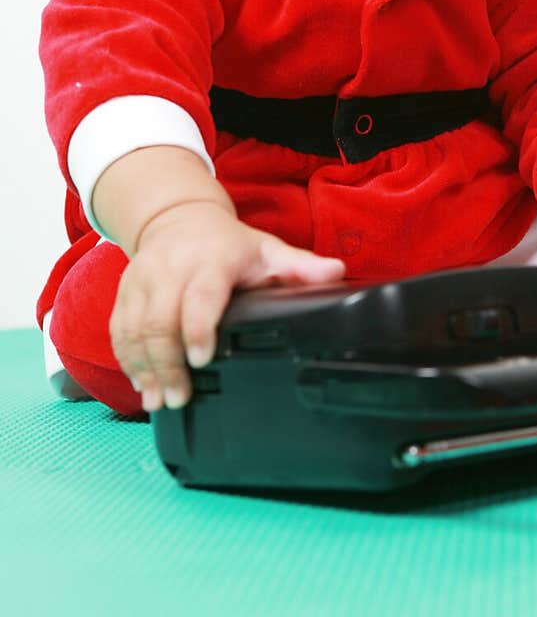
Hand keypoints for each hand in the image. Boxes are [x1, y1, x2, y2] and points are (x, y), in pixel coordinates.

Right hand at [109, 201, 344, 411]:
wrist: (178, 217)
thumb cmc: (228, 243)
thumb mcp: (267, 249)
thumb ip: (301, 266)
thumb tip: (337, 272)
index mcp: (211, 258)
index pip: (200, 295)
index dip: (198, 328)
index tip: (203, 360)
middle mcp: (171, 267)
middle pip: (160, 320)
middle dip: (168, 363)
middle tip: (180, 397)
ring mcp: (143, 279)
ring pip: (134, 328)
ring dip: (144, 368)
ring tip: (159, 399)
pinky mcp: (124, 291)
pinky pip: (118, 328)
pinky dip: (126, 358)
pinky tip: (140, 382)